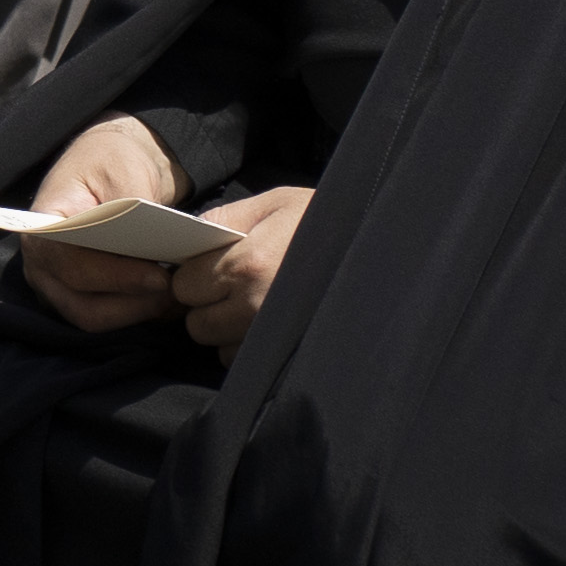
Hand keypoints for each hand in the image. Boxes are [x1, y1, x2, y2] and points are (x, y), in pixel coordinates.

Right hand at [8, 115, 190, 334]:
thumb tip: (143, 247)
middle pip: (80, 305)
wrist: (112, 164)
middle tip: (175, 291)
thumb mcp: (124, 171)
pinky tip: (169, 300)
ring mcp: (55, 285)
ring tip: (176, 297)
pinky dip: (138, 313)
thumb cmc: (112, 161)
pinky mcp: (77, 297)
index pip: (68, 264)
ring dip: (138, 312)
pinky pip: (106, 318)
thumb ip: (129, 209)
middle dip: (132, 304)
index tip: (159, 276)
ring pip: (95, 318)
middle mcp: (40, 264)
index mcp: (41, 226)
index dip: (114, 277)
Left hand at [172, 188, 315, 352]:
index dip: (192, 276)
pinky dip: (246, 346)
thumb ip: (226, 217)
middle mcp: (255, 306)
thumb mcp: (276, 203)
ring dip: (225, 329)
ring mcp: (271, 336)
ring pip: (218, 346)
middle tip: (229, 288)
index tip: (208, 269)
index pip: (185, 286)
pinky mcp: (286, 355)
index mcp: (246, 264)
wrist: (380, 253)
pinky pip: (244, 361)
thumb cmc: (325, 222)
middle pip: (197, 323)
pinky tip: (265, 323)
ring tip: (253, 304)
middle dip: (205, 306)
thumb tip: (189, 234)